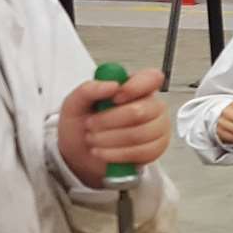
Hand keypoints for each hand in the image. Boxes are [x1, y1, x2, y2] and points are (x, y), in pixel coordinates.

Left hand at [58, 68, 169, 187]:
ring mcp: (157, 128)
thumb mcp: (75, 102)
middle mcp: (152, 105)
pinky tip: (104, 152)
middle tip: (90, 124)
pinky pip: (142, 153)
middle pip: (141, 112)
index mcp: (137, 86)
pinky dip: (116, 154)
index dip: (135, 87)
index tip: (114, 98)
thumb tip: (112, 85)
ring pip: (139, 135)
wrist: (81, 151)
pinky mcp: (156, 149)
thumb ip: (89, 89)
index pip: (152, 78)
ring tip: (93, 139)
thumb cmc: (82, 123)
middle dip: (109, 121)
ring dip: (109, 139)